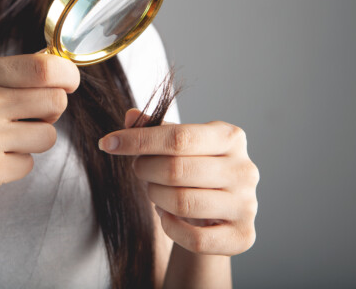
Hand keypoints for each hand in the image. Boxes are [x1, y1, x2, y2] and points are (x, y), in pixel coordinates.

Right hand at [0, 54, 79, 209]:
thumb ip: (4, 72)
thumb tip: (52, 62)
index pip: (44, 69)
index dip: (68, 76)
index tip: (69, 83)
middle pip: (56, 102)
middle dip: (52, 110)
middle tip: (34, 115)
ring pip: (48, 136)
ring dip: (34, 139)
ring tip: (6, 139)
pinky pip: (29, 164)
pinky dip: (16, 164)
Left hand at [99, 109, 258, 255]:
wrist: (219, 214)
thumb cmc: (195, 172)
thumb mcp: (178, 146)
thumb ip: (155, 129)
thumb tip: (131, 117)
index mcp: (230, 137)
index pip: (179, 136)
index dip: (138, 140)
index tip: (107, 143)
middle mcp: (244, 169)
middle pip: (177, 170)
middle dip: (145, 170)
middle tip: (139, 170)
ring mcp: (247, 204)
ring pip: (183, 203)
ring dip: (155, 197)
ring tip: (154, 192)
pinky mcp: (242, 236)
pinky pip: (194, 238)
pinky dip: (171, 228)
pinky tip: (167, 217)